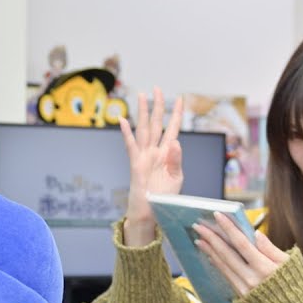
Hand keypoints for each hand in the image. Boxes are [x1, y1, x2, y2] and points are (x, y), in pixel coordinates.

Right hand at [121, 88, 184, 246]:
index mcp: (168, 154)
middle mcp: (155, 152)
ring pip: (144, 130)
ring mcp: (144, 157)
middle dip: (158, 106)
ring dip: (143, 113)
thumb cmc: (164, 198)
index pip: (173, 129)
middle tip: (157, 89)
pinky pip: (131, 146)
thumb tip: (175, 142)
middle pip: (157, 124)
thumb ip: (176, 160)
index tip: (180, 98)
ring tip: (142, 96)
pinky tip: (123, 120)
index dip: (176, 114)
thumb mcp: (176, 178)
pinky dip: (127, 133)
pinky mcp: (136, 164)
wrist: (151, 213)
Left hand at [193, 212, 289, 298]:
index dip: (229, 228)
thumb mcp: (291, 264)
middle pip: (227, 254)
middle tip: (198, 226)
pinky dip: (218, 264)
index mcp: (266, 268)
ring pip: (224, 266)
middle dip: (212, 239)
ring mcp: (245, 289)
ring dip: (210, 251)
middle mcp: (252, 279)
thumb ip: (271, 249)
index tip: (217, 216)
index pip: (242, 244)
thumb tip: (256, 234)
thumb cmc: (299, 285)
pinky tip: (211, 255)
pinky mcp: (242, 296)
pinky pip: (227, 276)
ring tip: (200, 239)